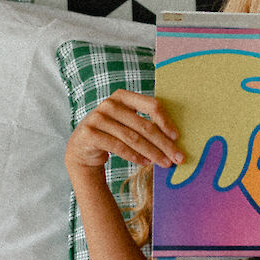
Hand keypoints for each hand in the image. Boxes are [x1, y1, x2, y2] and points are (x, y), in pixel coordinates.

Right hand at [65, 89, 183, 171]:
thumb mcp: (127, 122)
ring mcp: (97, 118)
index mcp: (123, 96)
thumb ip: (145, 123)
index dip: (165, 121)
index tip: (176, 137)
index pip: (151, 105)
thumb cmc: (112, 133)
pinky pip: (118, 147)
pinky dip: (134, 156)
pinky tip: (146, 163)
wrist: (82, 147)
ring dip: (152, 153)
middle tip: (177, 157)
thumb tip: (174, 139)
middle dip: (163, 144)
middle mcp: (109, 104)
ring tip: (164, 163)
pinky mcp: (90, 134)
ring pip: (132, 138)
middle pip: (144, 125)